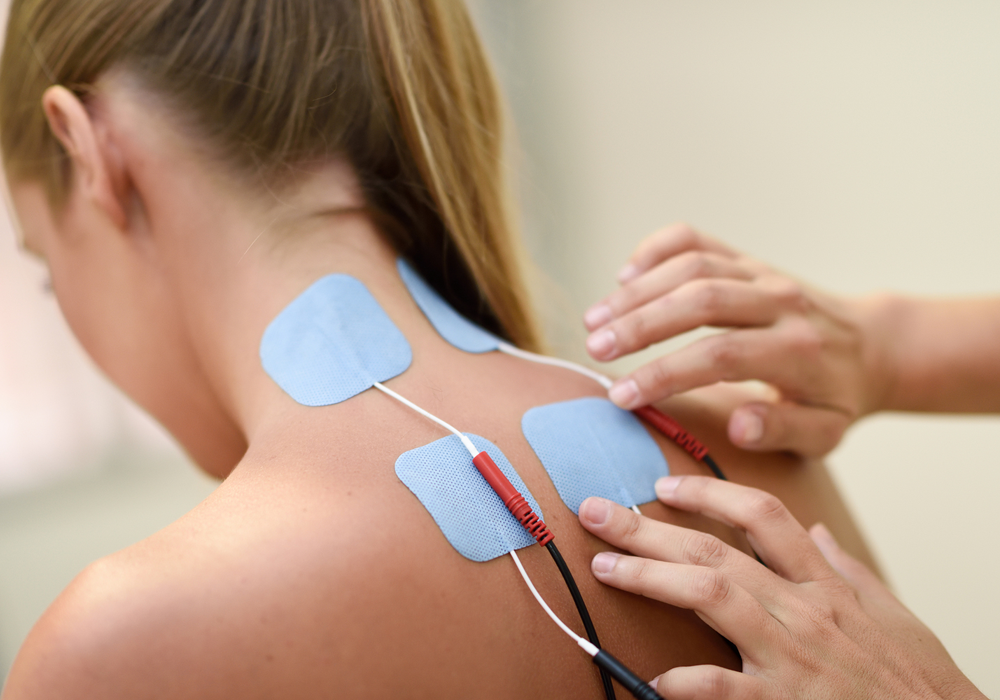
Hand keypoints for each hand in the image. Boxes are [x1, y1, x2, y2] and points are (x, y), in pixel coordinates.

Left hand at [578, 477, 985, 699]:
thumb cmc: (915, 678)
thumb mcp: (890, 613)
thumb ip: (847, 568)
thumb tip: (815, 531)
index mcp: (825, 583)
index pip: (761, 516)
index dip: (707, 494)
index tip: (662, 485)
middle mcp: (803, 608)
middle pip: (715, 549)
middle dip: (650, 527)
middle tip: (599, 512)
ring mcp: (793, 654)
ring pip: (712, 595)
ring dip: (652, 578)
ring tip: (606, 568)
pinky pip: (724, 687)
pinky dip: (686, 682)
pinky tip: (654, 679)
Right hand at [583, 223, 889, 456]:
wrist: (869, 345)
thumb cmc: (835, 398)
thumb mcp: (824, 432)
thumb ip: (783, 431)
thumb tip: (738, 423)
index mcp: (797, 351)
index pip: (721, 355)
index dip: (665, 373)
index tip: (621, 396)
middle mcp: (779, 302)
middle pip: (700, 299)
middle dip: (640, 324)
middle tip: (594, 349)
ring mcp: (761, 273)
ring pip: (691, 266)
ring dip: (637, 291)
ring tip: (594, 321)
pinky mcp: (746, 258)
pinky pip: (695, 239)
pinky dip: (655, 250)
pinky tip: (624, 275)